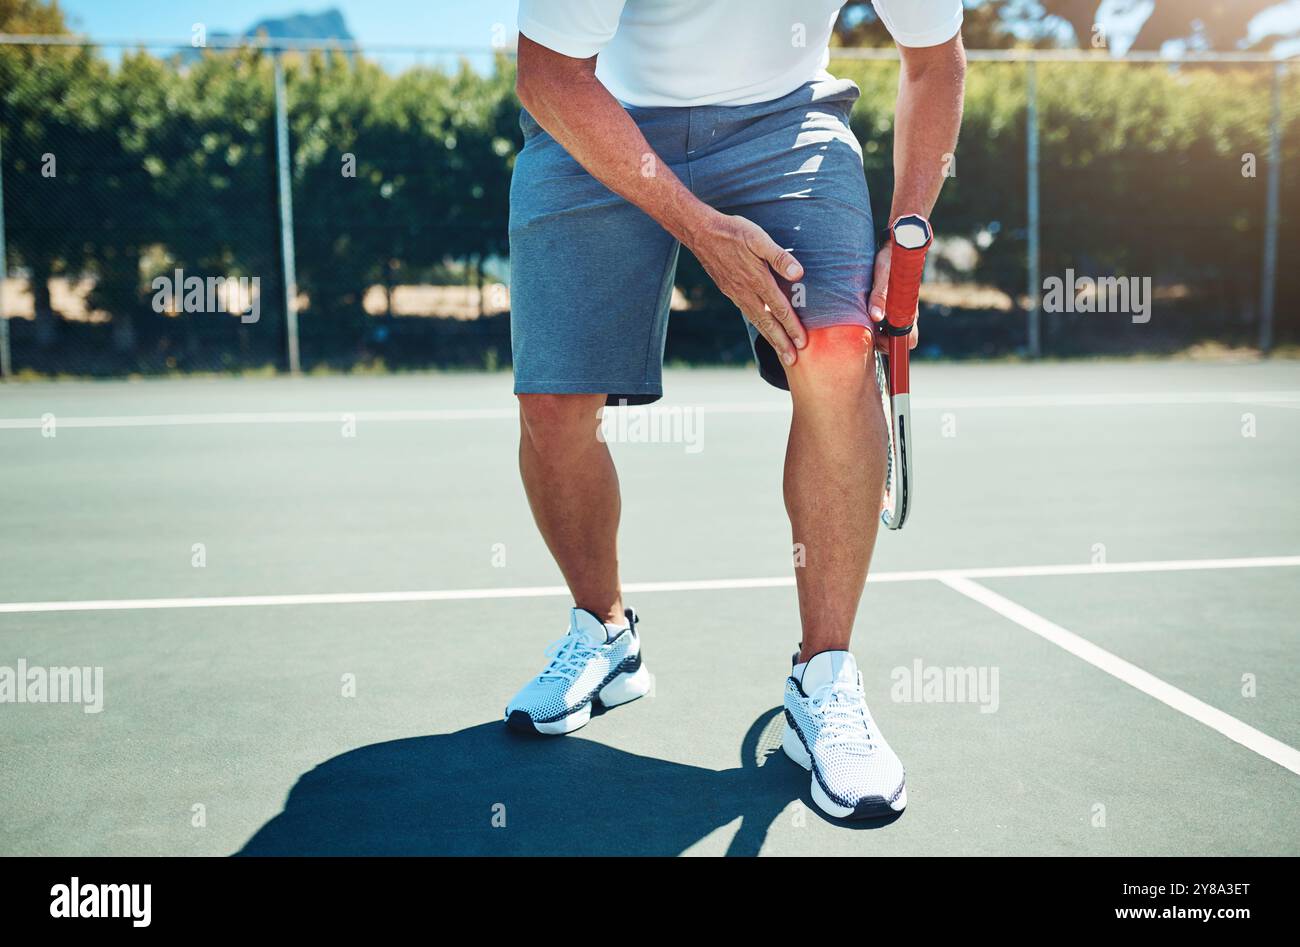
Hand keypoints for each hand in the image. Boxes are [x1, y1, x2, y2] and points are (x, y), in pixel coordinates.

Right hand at [686, 212, 805, 366]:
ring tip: (782, 354)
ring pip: (757, 322)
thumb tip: (798, 273)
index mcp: (758, 280)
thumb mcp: (758, 238)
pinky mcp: (730, 291)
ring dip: (771, 339)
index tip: (803, 343)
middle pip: (768, 323)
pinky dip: (758, 327)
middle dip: (782, 343)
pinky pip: (748, 314)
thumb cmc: (733, 232)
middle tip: (793, 361)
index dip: (792, 327)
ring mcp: (737, 294)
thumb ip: (779, 256)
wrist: (701, 233)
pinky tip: (763, 330)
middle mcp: (747, 292)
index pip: (779, 309)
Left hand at [867, 242, 919, 351]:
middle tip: (868, 329)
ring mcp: (900, 310)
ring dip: (878, 332)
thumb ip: (880, 295)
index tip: (878, 338)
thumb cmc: (890, 258)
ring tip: (865, 319)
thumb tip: (876, 317)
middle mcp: (907, 313)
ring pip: (890, 333)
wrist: (894, 244)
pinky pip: (885, 323)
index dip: (894, 345)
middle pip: (898, 341)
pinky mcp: (892, 305)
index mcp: (909, 310)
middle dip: (883, 341)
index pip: (909, 341)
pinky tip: (867, 312)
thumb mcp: (883, 275)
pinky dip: (876, 323)